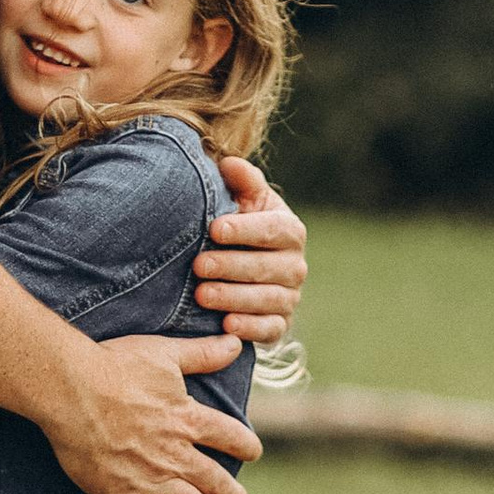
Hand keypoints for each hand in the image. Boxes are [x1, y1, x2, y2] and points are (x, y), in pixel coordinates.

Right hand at [45, 331, 261, 493]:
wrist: (70, 390)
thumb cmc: (114, 365)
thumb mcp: (164, 353)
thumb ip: (203, 353)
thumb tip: (237, 343)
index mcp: (188, 419)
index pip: (232, 437)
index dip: (247, 446)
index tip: (252, 453)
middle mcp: (176, 453)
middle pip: (217, 480)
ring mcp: (151, 478)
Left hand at [196, 157, 306, 351]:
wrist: (245, 269)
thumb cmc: (240, 226)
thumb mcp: (244, 201)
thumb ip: (242, 182)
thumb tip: (228, 164)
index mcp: (290, 230)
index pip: (272, 229)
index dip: (245, 229)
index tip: (215, 229)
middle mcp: (295, 265)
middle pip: (266, 266)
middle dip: (231, 266)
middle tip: (198, 265)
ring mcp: (289, 297)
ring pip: (267, 299)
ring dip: (234, 297)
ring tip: (202, 295)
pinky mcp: (280, 324)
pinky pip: (270, 329)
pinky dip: (250, 328)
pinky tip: (226, 325)